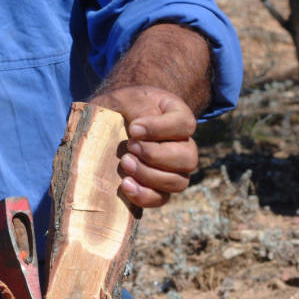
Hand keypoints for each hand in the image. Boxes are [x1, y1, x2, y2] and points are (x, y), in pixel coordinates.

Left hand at [92, 86, 197, 207]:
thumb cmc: (122, 107)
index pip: (184, 125)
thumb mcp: (127, 99)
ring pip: (178, 182)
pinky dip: (145, 196)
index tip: (133, 128)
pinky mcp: (157, 188)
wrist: (111, 123)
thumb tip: (139, 131)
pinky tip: (126, 185)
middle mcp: (182, 145)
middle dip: (155, 155)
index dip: (160, 129)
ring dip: (149, 176)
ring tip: (124, 165)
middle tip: (128, 147)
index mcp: (178, 117)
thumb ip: (137, 108)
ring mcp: (173, 170)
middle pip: (187, 158)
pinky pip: (161, 199)